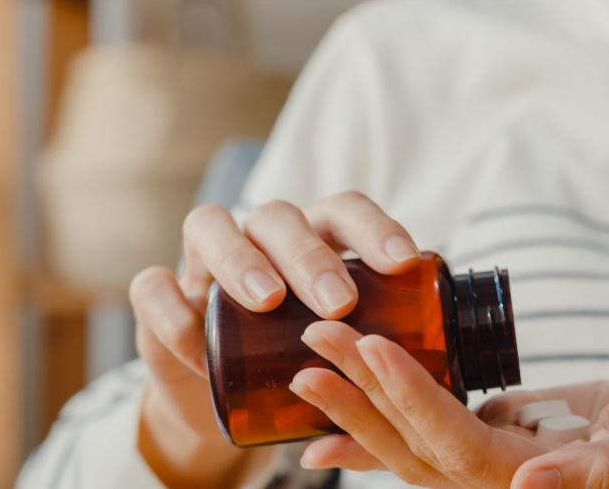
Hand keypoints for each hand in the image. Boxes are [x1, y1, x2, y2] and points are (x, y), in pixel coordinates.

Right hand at [127, 191, 427, 487]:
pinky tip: (192, 337)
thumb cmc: (299, 359)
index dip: (375, 229)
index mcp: (318, 237)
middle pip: (283, 216)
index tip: (404, 264)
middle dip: (312, 254)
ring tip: (267, 302)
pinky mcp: (163, 295)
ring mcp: (206, 260)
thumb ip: (381, 349)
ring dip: (242, 260)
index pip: (346, 211)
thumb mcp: (343, 348)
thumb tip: (454, 378)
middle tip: (339, 301)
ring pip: (213, 226)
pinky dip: (170, 306)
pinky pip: (155, 285)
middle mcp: (263, 235)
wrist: (220, 396)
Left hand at [292, 327, 608, 488]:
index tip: (368, 344)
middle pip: (414, 449)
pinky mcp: (510, 439)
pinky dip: (396, 410)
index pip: (453, 447)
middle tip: (307, 345)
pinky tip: (358, 391)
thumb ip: (599, 474)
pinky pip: (439, 428)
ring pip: (416, 440)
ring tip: (307, 362)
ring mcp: (503, 466)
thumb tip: (530, 486)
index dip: (408, 399)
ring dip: (364, 401)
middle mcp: (506, 488)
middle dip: (359, 397)